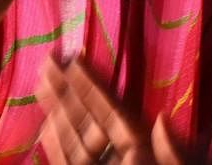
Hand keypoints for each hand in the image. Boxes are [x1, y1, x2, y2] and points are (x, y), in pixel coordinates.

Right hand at [36, 56, 183, 163]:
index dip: (94, 84)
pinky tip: (44, 123)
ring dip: (55, 108)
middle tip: (48, 59)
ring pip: (73, 135)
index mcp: (142, 150)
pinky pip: (66, 159)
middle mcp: (120, 155)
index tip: (75, 57)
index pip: (114, 112)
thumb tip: (162, 119)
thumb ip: (170, 152)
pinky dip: (53, 142)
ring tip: (40, 81)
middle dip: (66, 88)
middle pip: (88, 118)